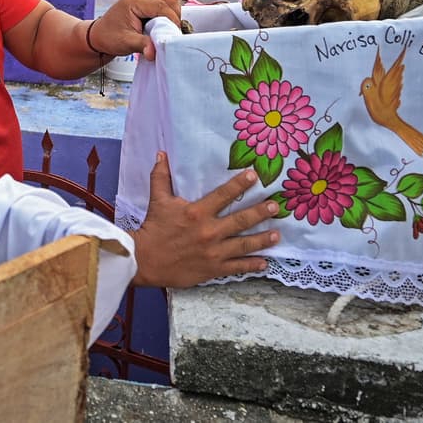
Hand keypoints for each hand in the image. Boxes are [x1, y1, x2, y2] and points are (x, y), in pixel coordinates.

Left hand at [90, 0, 180, 59]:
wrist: (99, 36)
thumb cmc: (109, 38)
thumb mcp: (125, 43)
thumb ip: (142, 45)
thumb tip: (154, 53)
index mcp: (133, 0)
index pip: (162, 6)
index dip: (173, 21)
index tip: (174, 35)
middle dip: (175, 15)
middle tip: (171, 32)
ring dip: (173, 13)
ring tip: (166, 29)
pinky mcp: (145, 0)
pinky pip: (164, 2)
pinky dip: (168, 12)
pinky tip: (162, 25)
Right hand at [130, 152, 279, 288]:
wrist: (145, 260)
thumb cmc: (153, 228)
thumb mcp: (158, 200)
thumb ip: (161, 176)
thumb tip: (161, 154)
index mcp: (197, 212)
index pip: (223, 195)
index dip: (240, 184)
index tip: (254, 175)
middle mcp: (209, 231)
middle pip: (240, 220)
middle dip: (260, 212)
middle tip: (276, 206)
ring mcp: (213, 252)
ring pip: (243, 244)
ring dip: (262, 239)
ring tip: (277, 234)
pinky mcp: (213, 269)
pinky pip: (237, 267)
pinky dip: (252, 265)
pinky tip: (264, 262)